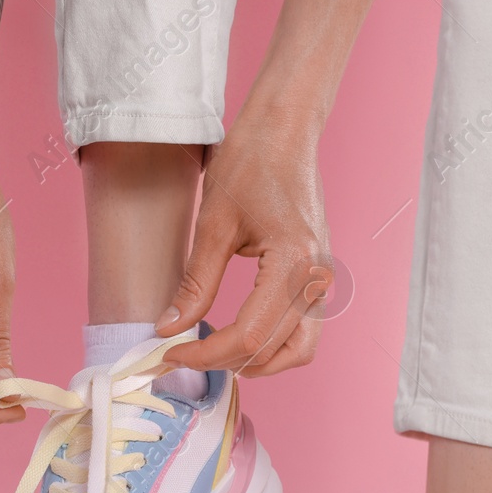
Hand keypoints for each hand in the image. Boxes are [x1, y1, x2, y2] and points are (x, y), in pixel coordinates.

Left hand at [157, 105, 333, 376]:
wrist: (285, 130)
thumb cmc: (251, 163)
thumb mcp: (214, 223)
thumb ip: (196, 283)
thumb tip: (168, 328)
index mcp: (294, 264)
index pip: (249, 336)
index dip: (206, 354)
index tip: (170, 353)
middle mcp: (317, 279)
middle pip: (272, 350)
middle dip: (224, 362)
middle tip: (183, 355)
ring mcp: (323, 280)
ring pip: (297, 351)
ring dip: (256, 361)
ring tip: (212, 352)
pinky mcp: (318, 277)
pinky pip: (303, 331)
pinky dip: (272, 345)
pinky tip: (237, 335)